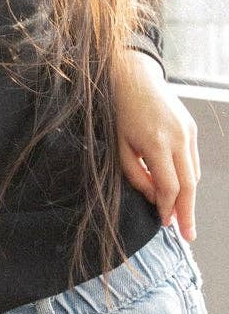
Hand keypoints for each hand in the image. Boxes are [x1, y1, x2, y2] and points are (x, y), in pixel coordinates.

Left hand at [114, 50, 199, 240]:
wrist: (135, 78)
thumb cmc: (120, 113)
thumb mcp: (119, 146)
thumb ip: (136, 175)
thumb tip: (155, 197)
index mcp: (157, 143)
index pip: (169, 186)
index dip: (167, 208)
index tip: (163, 224)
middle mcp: (178, 138)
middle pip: (189, 185)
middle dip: (188, 212)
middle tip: (188, 235)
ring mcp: (189, 132)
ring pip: (194, 174)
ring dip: (189, 197)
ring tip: (183, 217)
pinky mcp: (191, 129)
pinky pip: (193, 160)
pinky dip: (189, 178)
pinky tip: (180, 191)